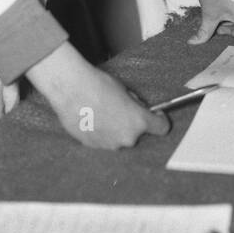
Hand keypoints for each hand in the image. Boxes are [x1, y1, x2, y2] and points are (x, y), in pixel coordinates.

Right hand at [27, 42, 168, 148]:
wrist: (71, 90)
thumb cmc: (97, 85)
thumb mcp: (125, 90)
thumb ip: (135, 104)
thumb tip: (137, 108)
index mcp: (139, 122)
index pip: (162, 127)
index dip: (159, 119)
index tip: (154, 114)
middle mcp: (126, 138)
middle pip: (137, 134)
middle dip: (132, 124)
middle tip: (121, 109)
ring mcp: (109, 145)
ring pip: (119, 139)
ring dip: (115, 129)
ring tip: (103, 112)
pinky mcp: (93, 146)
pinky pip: (103, 140)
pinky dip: (101, 132)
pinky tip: (93, 118)